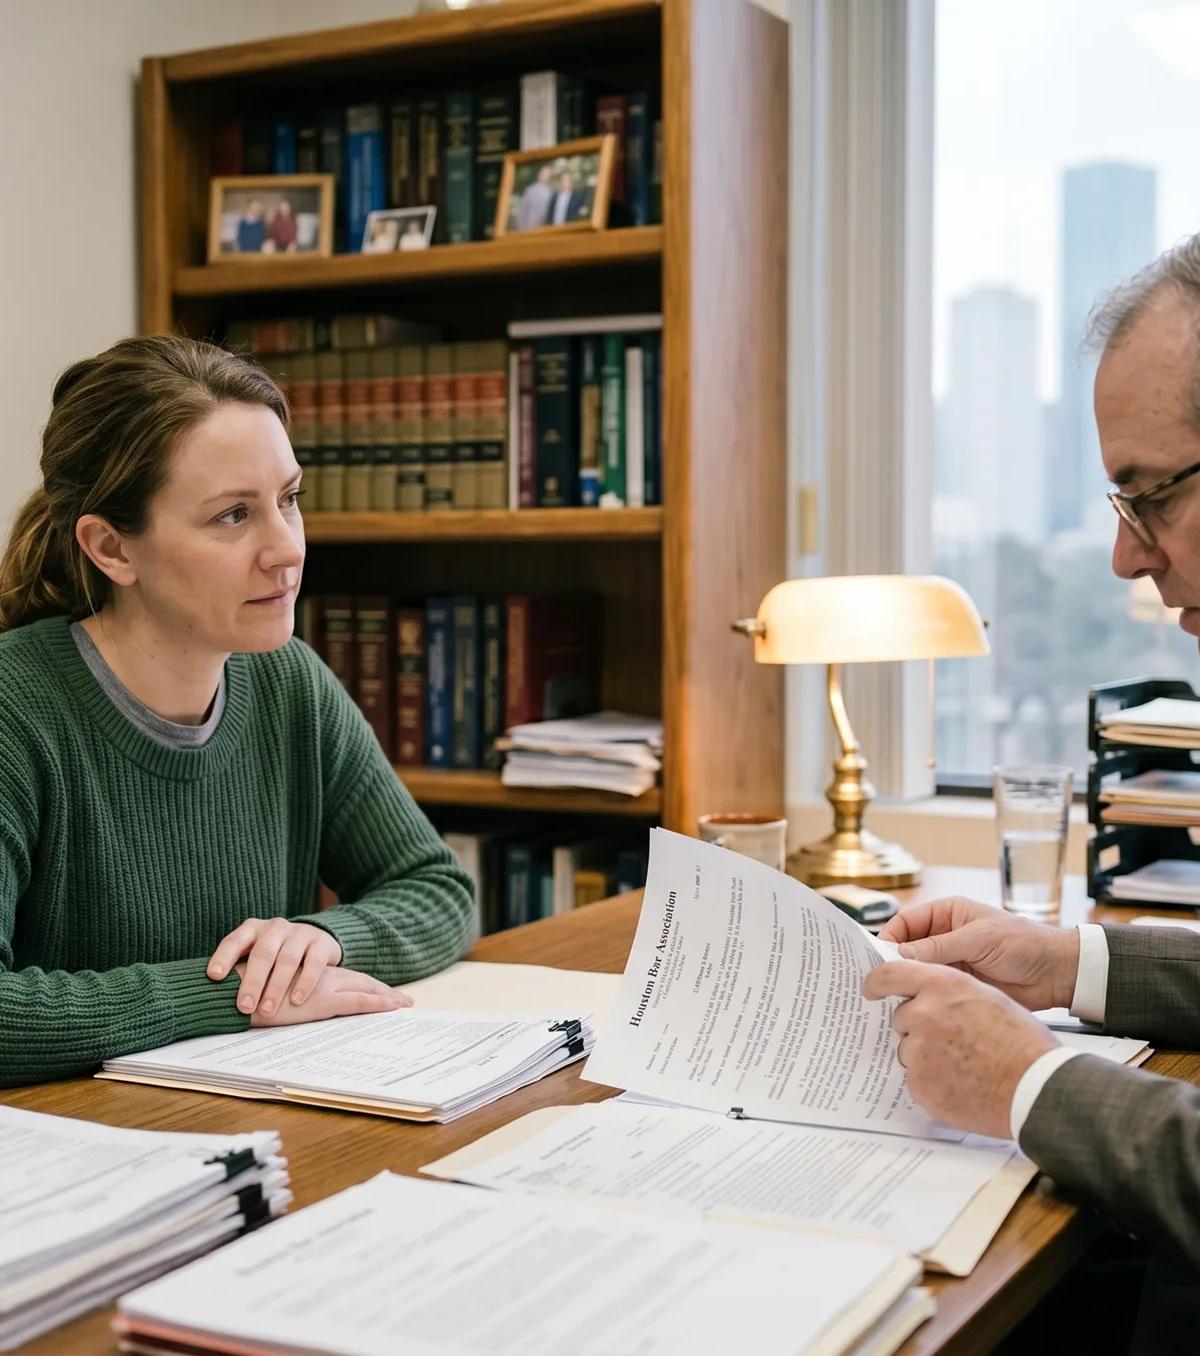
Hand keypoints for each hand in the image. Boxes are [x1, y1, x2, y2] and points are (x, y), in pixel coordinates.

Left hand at [207, 918, 342, 1015]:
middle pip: (262, 953)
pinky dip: (305, 982)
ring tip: (268, 1011)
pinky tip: (296, 1000)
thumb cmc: (274, 956)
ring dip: (276, 987)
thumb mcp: (253, 956)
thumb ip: (237, 968)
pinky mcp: (321, 942)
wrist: (314, 942)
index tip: (214, 976)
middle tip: (244, 1007)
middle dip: (252, 981)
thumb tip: (208, 996)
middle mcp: (275, 927)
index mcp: (252, 929)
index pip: (235, 940)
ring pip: (287, 958)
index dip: (223, 957)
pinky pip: (313, 962)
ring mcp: (299, 933)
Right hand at [245, 964, 412, 1027]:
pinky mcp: (321, 999)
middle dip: (382, 992)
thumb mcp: (269, 995)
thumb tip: (292, 1009)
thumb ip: (284, 997)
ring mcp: (323, 986)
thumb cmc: (243, 996)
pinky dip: (377, 1004)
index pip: (346, 979)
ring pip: (363, 987)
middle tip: (406, 1001)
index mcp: (309, 974)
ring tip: (405, 1004)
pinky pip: (357, 1000)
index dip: (366, 986)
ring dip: (385, 997)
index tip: (386, 995)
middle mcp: (320, 975)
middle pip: (359, 980)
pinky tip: (392, 1007)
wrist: (229, 992)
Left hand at [863, 961, 1057, 1137]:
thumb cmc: (1023, 1043)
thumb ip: (950, 992)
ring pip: (910, 1050)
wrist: (1037, 1088)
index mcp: (942, 985)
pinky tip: (962, 1085)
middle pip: (903, 1018)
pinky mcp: (920, 1083)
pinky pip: (917, 1079)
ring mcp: (920, 1050)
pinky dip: (933, 1083)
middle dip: (920, 1028)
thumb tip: (927, 996)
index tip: (869, 989)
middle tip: (953, 1041)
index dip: (876, 981)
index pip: (891, 974)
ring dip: (927, 1056)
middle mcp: (924, 1013)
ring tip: (964, 1065)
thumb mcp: (988, 998)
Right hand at [878, 895, 1079, 1011]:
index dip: (889, 938)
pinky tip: (913, 1009)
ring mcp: (952, 963)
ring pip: (918, 972)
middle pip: (907, 948)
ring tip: (891, 1000)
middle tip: (876, 983)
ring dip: (907, 983)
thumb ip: (939, 947)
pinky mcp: (960, 986)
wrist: (1057, 973)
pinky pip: (934, 990)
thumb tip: (900, 955)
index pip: (906, 923)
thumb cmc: (1024, 943)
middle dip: (893, 963)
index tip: (876, 959)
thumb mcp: (979, 939)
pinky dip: (923, 998)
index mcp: (947, 914)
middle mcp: (945, 937)